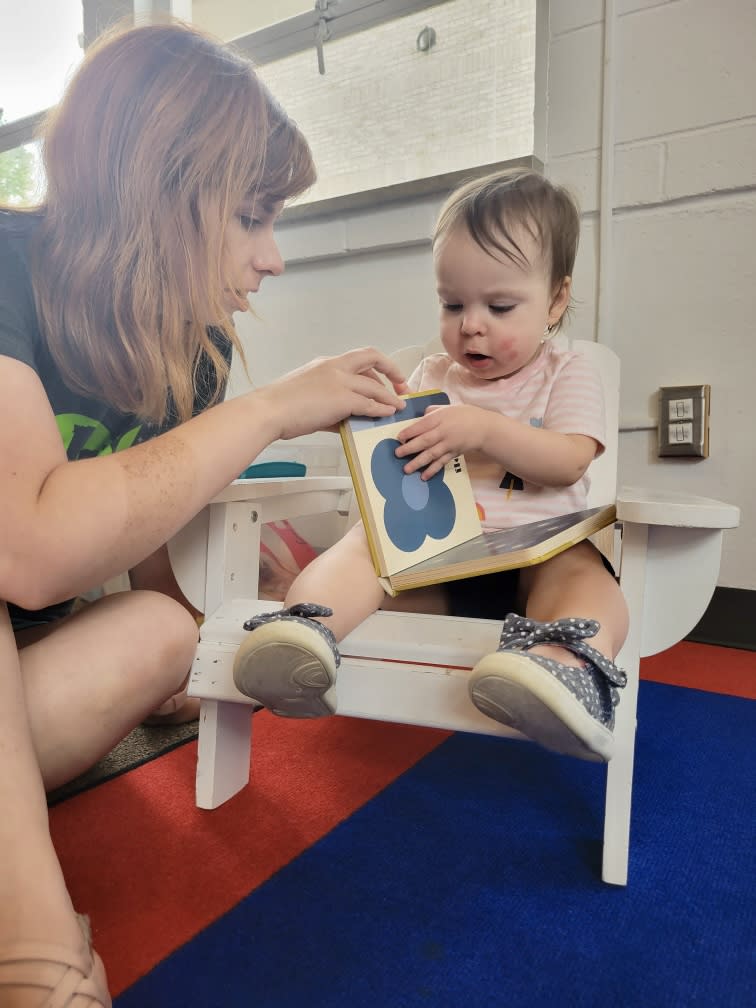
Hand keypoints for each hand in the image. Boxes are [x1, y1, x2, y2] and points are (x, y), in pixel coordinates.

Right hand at [261, 347, 408, 439]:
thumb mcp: (309, 397)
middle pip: (372, 358)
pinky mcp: (341, 398)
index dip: (376, 368)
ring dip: (390, 397)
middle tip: (401, 387)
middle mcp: (335, 367)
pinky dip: (381, 409)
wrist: (267, 411)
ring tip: (399, 407)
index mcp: (326, 363)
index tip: (386, 379)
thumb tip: (348, 420)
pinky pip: (369, 403)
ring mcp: (339, 381)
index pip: (359, 359)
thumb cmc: (281, 407)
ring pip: (374, 386)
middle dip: (392, 371)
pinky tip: (387, 414)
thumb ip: (331, 405)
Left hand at [395, 404, 484, 478]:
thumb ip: (431, 412)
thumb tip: (417, 419)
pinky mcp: (453, 454)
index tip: (399, 437)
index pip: (422, 425)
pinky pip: (441, 463)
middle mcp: (444, 432)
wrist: (484, 428)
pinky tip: (424, 476)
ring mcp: (449, 444)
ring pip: (432, 454)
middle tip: (397, 454)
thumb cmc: (463, 415)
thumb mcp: (447, 408)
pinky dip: (433, 470)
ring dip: (418, 462)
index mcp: (440, 418)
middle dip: (410, 448)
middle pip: (425, 441)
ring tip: (407, 469)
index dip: (409, 432)